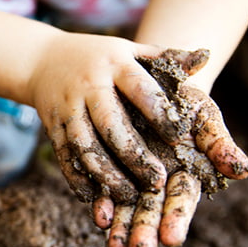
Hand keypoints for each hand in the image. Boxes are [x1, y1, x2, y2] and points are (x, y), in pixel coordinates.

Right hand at [27, 32, 247, 246]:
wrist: (41, 59)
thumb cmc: (100, 57)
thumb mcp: (131, 50)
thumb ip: (166, 57)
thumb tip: (206, 58)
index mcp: (115, 64)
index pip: (139, 88)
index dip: (159, 112)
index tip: (179, 137)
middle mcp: (89, 86)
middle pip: (110, 123)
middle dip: (133, 155)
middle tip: (157, 181)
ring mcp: (67, 107)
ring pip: (84, 145)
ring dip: (106, 173)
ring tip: (128, 196)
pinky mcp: (52, 126)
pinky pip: (64, 156)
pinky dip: (77, 178)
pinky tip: (93, 197)